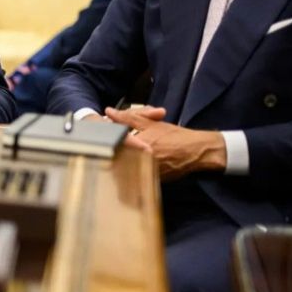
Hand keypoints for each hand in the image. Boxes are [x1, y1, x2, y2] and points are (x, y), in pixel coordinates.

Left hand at [104, 106, 226, 180]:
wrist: (196, 151)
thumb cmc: (173, 135)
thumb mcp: (150, 123)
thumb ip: (127, 118)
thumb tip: (108, 111)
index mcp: (139, 144)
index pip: (114, 146)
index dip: (103, 146)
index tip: (95, 146)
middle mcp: (143, 159)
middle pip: (117, 163)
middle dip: (108, 161)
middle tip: (97, 159)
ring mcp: (149, 171)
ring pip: (126, 173)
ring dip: (117, 172)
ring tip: (108, 170)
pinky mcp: (154, 180)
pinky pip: (137, 180)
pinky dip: (130, 178)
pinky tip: (124, 178)